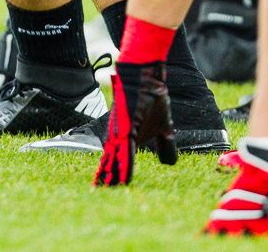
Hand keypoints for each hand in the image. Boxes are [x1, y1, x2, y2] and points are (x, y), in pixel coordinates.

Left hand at [94, 60, 176, 186]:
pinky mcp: (124, 125)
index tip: (105, 189)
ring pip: (113, 158)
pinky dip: (121, 164)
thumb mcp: (163, 126)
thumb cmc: (152, 97)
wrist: (147, 74)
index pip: (117, 160)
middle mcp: (118, 135)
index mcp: (125, 137)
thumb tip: (169, 163)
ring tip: (103, 190)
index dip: (113, 175)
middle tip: (98, 193)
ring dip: (110, 175)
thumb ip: (165, 144)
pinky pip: (123, 150)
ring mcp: (119, 130)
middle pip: (111, 162)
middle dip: (106, 178)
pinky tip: (119, 177)